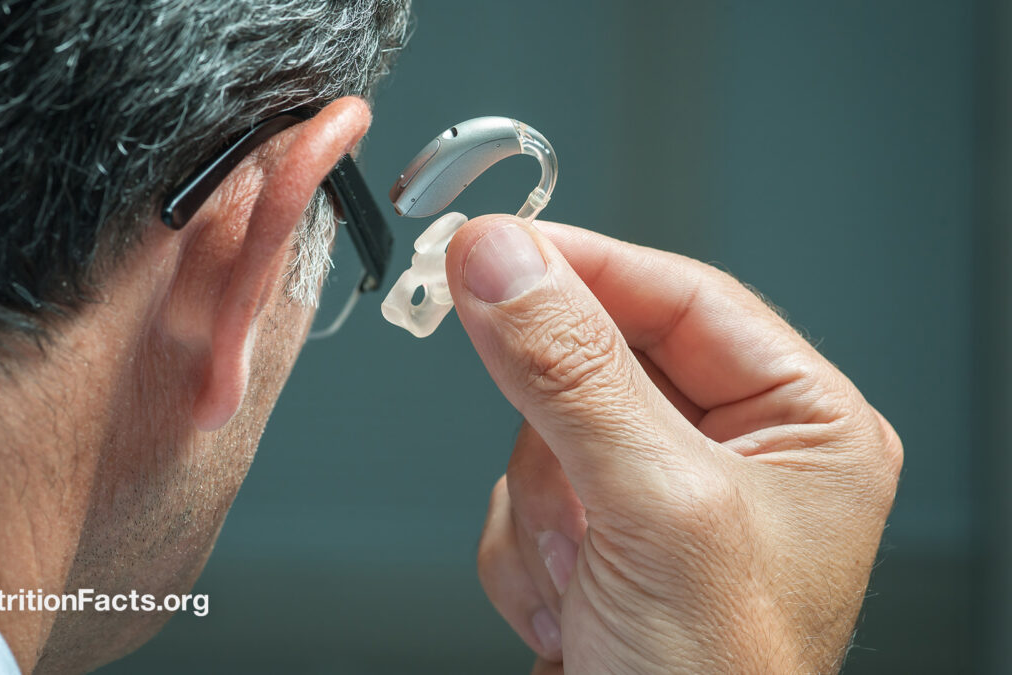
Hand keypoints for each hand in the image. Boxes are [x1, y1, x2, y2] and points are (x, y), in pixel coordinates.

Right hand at [446, 216, 902, 672]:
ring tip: (590, 582)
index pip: (678, 294)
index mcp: (801, 424)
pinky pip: (517, 495)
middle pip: (594, 362)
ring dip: (544, 513)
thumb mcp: (656, 508)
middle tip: (571, 494)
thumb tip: (501, 260)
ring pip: (539, 432)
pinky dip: (525, 554)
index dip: (583, 267)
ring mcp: (656, 499)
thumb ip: (572, 372)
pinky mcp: (598, 540)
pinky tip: (572, 609)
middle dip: (561, 441)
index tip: (490, 250)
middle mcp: (733, 453)